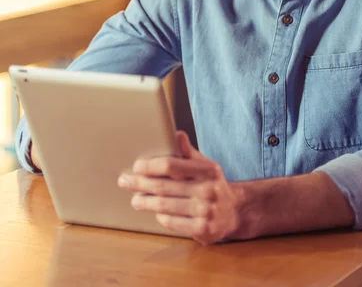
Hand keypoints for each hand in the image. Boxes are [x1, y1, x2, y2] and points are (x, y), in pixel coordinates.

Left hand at [117, 131, 240, 244]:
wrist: (235, 211)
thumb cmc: (213, 184)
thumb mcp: (206, 166)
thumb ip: (189, 153)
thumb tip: (176, 134)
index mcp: (208, 170)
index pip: (172, 166)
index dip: (151, 166)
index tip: (137, 166)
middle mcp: (208, 190)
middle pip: (164, 187)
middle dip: (140, 184)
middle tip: (124, 182)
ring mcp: (206, 211)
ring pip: (165, 206)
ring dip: (146, 202)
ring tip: (135, 200)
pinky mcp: (203, 230)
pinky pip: (173, 222)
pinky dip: (161, 216)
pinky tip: (156, 212)